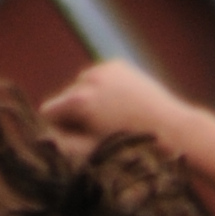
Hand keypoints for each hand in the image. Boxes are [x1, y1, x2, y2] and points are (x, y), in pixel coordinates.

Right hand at [41, 60, 194, 150]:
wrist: (172, 128)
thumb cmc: (131, 147)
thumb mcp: (95, 151)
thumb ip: (65, 144)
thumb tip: (42, 140)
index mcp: (79, 101)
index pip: (48, 110)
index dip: (56, 127)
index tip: (70, 139)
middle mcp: (88, 78)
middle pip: (66, 97)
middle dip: (74, 113)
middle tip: (95, 132)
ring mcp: (104, 68)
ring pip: (83, 85)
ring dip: (89, 99)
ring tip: (110, 119)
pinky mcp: (118, 64)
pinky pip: (100, 77)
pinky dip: (104, 88)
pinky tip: (120, 104)